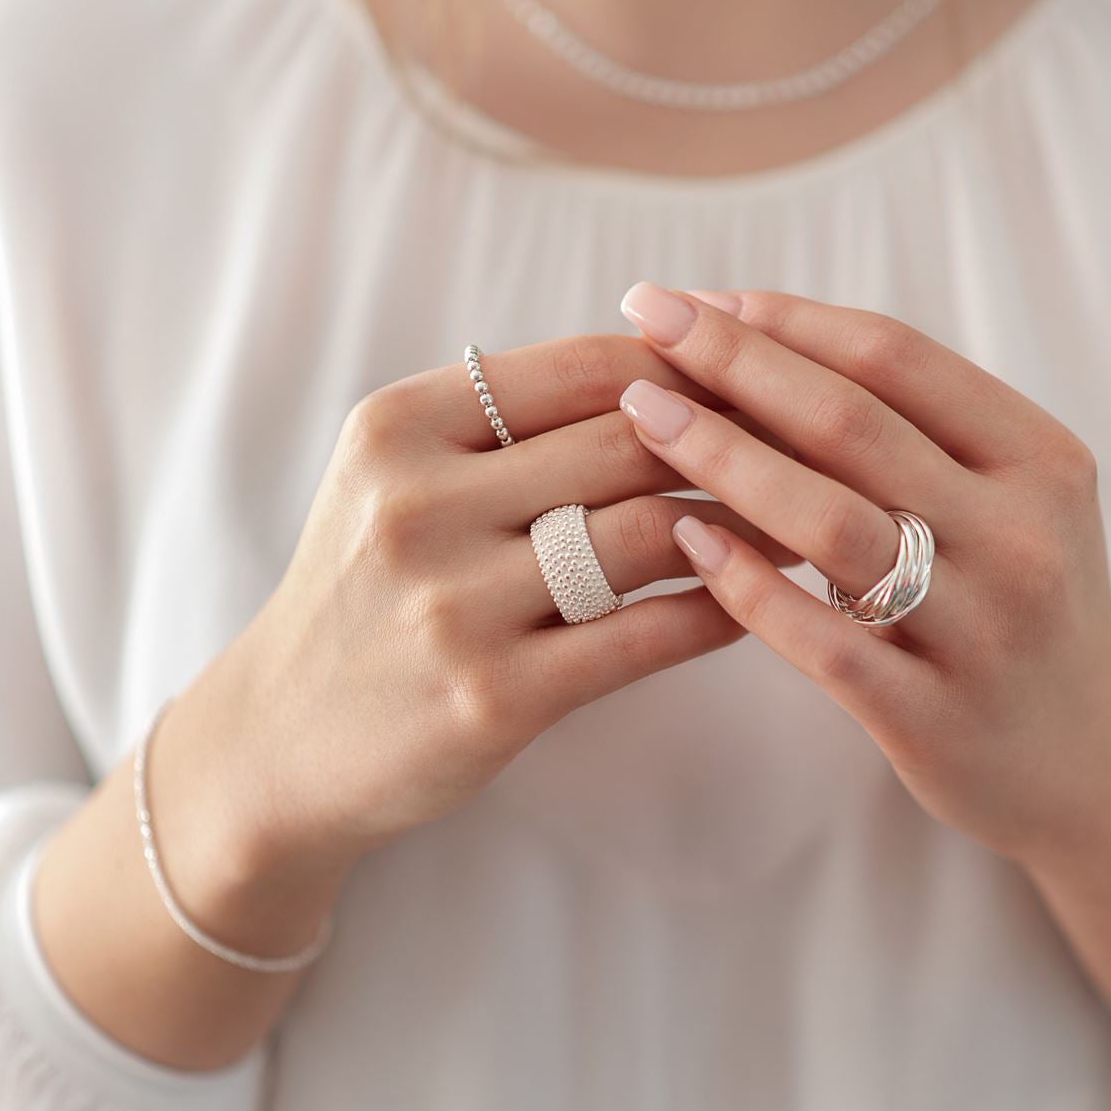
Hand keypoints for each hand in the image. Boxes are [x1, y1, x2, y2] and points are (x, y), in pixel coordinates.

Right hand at [156, 336, 787, 900]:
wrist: (279, 744)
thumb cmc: (370, 596)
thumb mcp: (402, 480)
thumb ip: (512, 423)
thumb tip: (685, 365)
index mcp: (400, 426)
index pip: (587, 366)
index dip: (698, 367)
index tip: (775, 379)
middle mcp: (418, 502)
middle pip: (630, 442)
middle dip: (744, 440)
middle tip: (831, 446)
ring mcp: (453, 603)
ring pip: (648, 532)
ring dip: (749, 525)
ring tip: (815, 521)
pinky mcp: (492, 698)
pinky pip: (644, 634)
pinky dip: (718, 609)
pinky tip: (760, 600)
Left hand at [617, 286, 1110, 1032]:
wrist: (1098, 760)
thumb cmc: (1023, 605)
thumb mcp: (1015, 502)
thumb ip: (921, 433)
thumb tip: (765, 339)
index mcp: (1041, 461)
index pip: (897, 360)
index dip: (788, 320)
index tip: (695, 299)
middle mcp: (1020, 537)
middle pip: (854, 425)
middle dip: (736, 363)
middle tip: (645, 319)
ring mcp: (980, 631)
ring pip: (832, 523)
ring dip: (724, 456)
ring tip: (643, 414)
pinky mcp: (933, 718)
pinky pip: (824, 641)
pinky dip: (749, 586)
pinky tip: (685, 542)